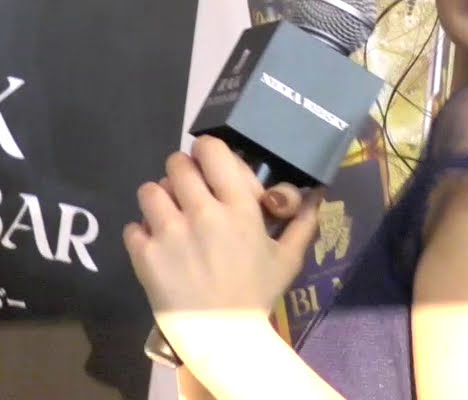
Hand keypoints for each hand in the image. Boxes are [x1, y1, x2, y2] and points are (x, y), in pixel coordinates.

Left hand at [123, 136, 322, 366]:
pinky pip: (132, 227)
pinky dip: (141, 233)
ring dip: (159, 198)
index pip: (212, 151)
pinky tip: (156, 245)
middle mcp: (202, 211)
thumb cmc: (259, 293)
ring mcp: (170, 233)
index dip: (207, 150)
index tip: (209, 161)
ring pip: (150, 190)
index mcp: (239, 206)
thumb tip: (317, 193)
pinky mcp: (145, 255)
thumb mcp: (289, 257)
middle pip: (176, 165)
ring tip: (169, 215)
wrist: (224, 335)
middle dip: (182, 172)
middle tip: (188, 189)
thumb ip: (303, 221)